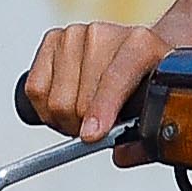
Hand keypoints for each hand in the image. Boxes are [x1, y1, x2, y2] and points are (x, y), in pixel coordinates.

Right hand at [23, 21, 168, 144]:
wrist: (138, 52)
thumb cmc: (147, 80)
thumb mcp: (156, 106)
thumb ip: (145, 138)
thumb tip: (120, 156)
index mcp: (141, 44)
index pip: (115, 79)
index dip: (101, 110)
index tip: (92, 136)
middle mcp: (103, 35)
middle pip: (79, 100)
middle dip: (84, 127)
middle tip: (94, 132)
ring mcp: (75, 34)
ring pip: (55, 99)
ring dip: (65, 120)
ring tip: (82, 118)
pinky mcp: (52, 39)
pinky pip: (35, 89)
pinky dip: (45, 109)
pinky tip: (64, 107)